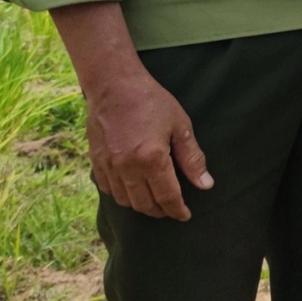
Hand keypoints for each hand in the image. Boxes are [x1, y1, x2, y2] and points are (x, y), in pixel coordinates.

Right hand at [85, 68, 212, 219]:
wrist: (114, 85)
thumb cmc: (152, 101)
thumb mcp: (180, 126)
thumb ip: (192, 158)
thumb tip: (205, 184)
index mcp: (151, 159)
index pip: (167, 197)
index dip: (177, 210)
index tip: (185, 215)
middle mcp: (127, 168)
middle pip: (144, 204)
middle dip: (160, 211)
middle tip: (171, 209)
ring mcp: (108, 166)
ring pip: (125, 200)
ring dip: (141, 205)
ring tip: (154, 201)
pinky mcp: (96, 161)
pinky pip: (108, 189)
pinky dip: (121, 195)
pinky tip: (132, 189)